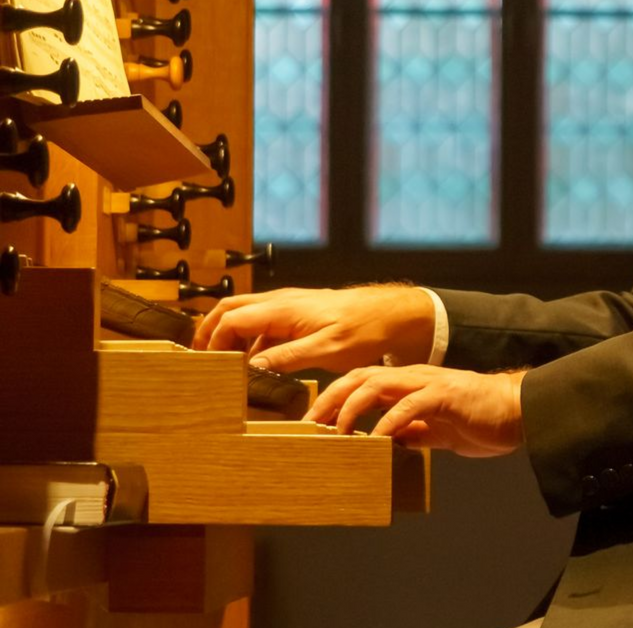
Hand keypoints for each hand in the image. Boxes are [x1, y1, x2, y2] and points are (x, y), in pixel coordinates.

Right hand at [190, 285, 436, 373]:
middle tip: (201, 358)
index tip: (207, 363)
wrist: (394, 315)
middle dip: (211, 330)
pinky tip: (255, 362)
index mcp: (283, 309)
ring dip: (230, 335)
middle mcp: (282, 302)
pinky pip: (265, 323)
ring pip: (247, 315)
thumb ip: (285, 358)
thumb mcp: (325, 350)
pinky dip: (251, 339)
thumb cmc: (364, 329)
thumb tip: (250, 368)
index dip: (213, 340)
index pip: (231, 319)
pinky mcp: (301, 314)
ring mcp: (291, 306)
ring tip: (223, 363)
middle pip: (232, 310)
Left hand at [308, 365, 525, 456]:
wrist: (519, 411)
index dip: (334, 399)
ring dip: (352, 406)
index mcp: (411, 385)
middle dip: (330, 398)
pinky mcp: (446, 395)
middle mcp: (415, 378)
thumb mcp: (438, 431)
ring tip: (339, 431)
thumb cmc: (481, 420)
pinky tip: (379, 437)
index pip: (362, 383)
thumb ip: (413, 432)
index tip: (314, 424)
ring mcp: (430, 384)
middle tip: (311, 424)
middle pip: (360, 377)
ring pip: (378, 383)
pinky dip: (390, 420)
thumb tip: (388, 444)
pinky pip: (411, 404)